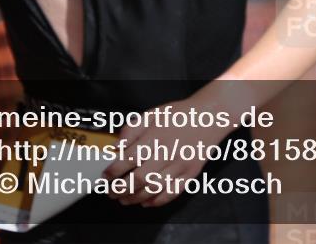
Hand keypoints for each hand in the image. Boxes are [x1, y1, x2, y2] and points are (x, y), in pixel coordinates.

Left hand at [102, 98, 232, 207]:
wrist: (209, 118)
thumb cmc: (182, 115)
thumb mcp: (153, 113)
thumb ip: (132, 129)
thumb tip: (117, 146)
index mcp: (155, 137)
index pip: (128, 159)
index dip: (113, 171)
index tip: (105, 176)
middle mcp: (167, 153)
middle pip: (138, 179)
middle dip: (120, 189)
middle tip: (111, 191)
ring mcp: (180, 166)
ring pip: (153, 190)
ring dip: (134, 198)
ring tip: (124, 199)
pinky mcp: (190, 174)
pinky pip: (171, 194)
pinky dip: (156, 201)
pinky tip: (145, 201)